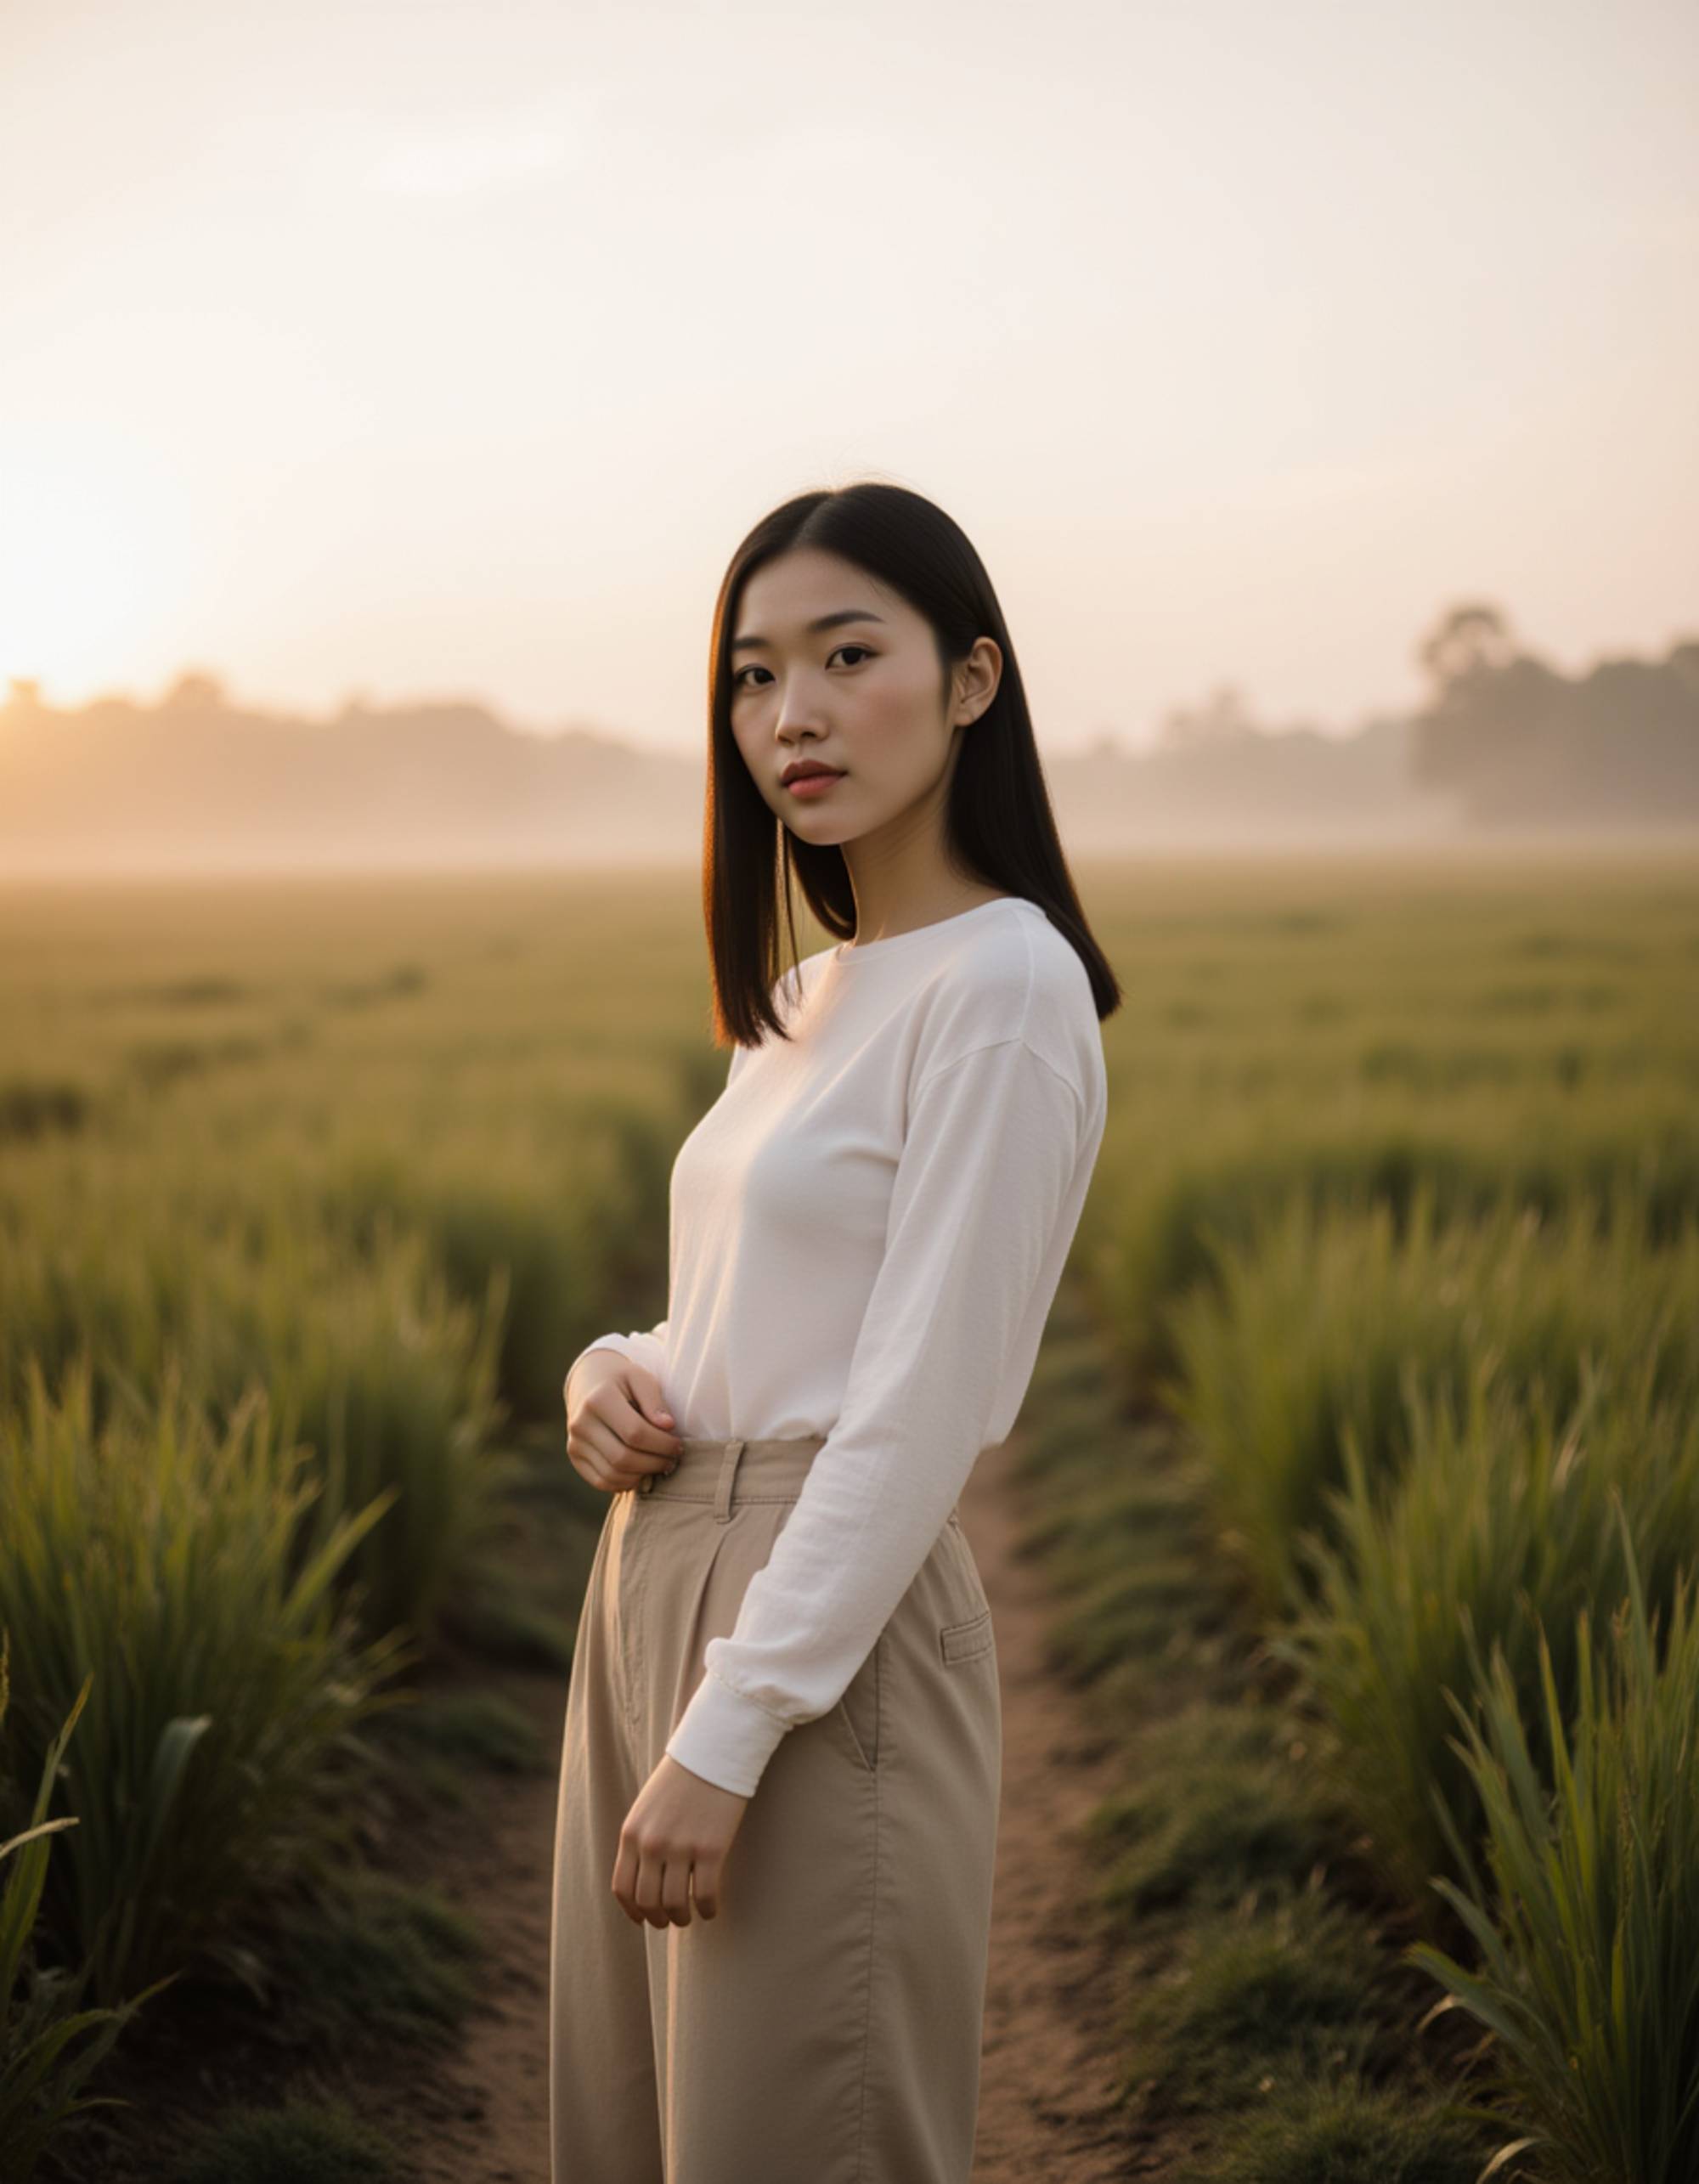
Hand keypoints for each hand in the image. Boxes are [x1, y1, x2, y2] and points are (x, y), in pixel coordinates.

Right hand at [564, 1350, 684, 1493]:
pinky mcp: (574, 1456)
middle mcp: (581, 1423)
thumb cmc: (623, 1381)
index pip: (635, 1433)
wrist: (589, 1382)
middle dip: (654, 1463)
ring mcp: (574, 1442)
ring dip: (642, 1476)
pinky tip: (640, 1472)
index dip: (662, 1445)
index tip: (678, 1445)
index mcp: (599, 1399)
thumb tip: (668, 1426)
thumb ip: (655, 1401)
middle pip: (623, 1458)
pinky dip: (624, 1483)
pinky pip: (601, 1481)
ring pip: (612, 1475)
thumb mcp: (641, 1378)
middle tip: (672, 1460)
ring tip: (658, 1465)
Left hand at [612, 1753, 748, 1925]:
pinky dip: (708, 1909)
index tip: (643, 1919)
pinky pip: (705, 1895)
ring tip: (690, 1917)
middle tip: (669, 1921)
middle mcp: (651, 1844)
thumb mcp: (647, 1808)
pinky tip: (711, 1909)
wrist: (712, 1752)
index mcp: (631, 1833)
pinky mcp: (710, 1849)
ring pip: (675, 1904)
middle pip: (648, 1901)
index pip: (623, 1888)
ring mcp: (680, 1848)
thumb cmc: (681, 1779)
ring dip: (682, 1918)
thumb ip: (641, 1840)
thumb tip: (645, 1880)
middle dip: (658, 1919)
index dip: (632, 1911)